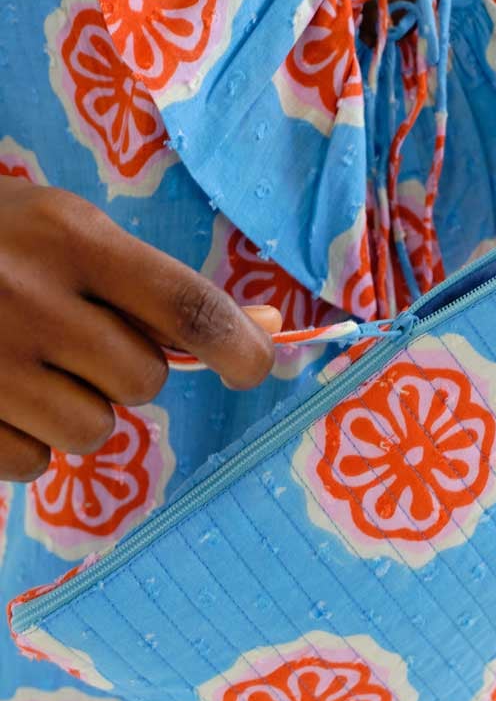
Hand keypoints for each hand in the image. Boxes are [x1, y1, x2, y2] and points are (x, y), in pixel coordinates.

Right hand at [0, 177, 281, 480]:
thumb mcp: (66, 236)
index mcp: (67, 236)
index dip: (237, 347)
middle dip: (124, 372)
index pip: (184, 305)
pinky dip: (25, 440)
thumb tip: (265, 330)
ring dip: (76, 410)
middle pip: (142, 381)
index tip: (254, 369)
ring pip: (93, 431)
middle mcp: (29, 297)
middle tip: (75, 342)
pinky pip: (34, 464)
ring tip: (25, 366)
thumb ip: (156, 288)